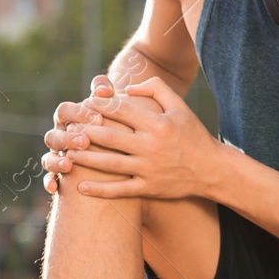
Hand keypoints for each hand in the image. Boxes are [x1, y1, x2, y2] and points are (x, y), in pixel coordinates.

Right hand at [40, 75, 117, 193]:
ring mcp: (57, 157)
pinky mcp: (58, 175)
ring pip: (48, 157)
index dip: (78, 114)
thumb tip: (104, 90)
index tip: (98, 119)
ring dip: (56, 161)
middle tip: (85, 142)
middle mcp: (60, 137)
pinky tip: (54, 188)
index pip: (65, 111)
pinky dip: (49, 182)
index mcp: (69, 119)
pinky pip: (49, 179)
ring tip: (69, 165)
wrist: (119, 155)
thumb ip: (106, 96)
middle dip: (68, 138)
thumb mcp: (113, 111)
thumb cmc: (115, 126)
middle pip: (54, 135)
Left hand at [61, 77, 219, 199]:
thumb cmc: (193, 134)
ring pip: (109, 163)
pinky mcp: (149, 188)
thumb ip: (155, 88)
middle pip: (109, 136)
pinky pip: (120, 190)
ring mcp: (149, 168)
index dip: (99, 106)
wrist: (213, 169)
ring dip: (85, 159)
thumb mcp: (179, 106)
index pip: (121, 110)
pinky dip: (99, 190)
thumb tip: (127, 88)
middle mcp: (151, 145)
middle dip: (84, 132)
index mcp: (157, 123)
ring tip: (66, 155)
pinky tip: (80, 187)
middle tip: (67, 130)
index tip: (84, 105)